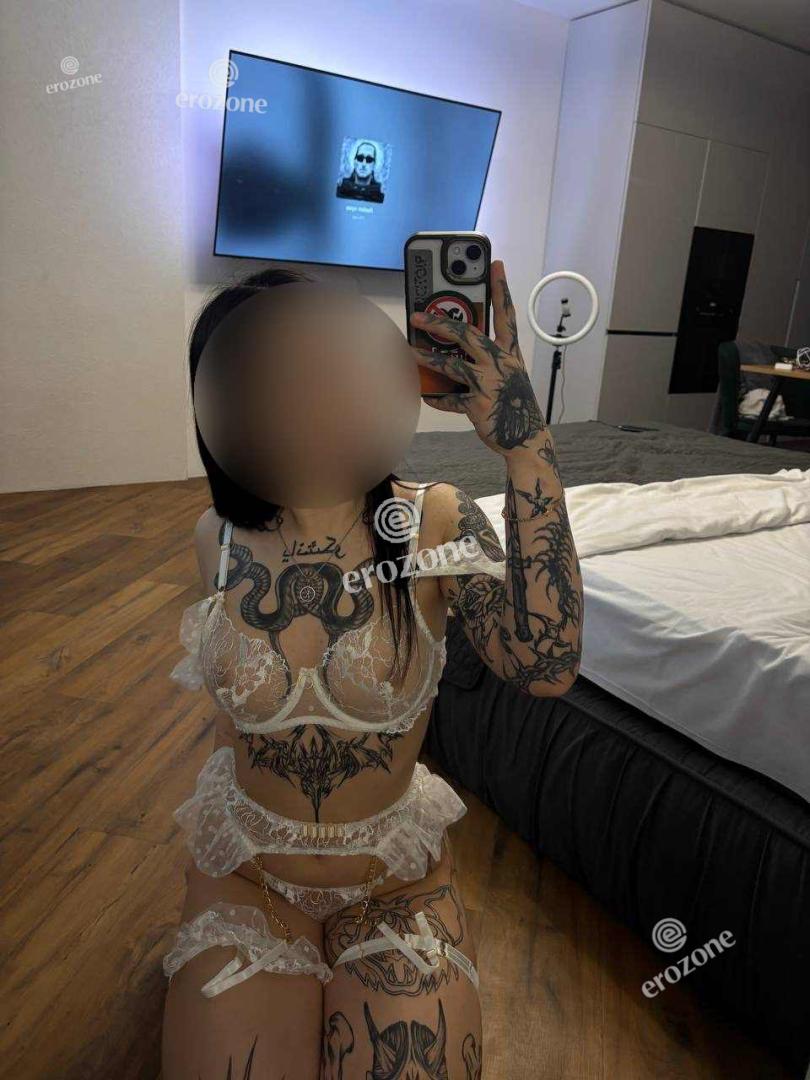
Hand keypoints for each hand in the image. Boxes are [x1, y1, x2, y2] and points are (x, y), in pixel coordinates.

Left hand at [409, 260, 545, 456]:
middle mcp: (501, 364)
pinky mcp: (478, 405)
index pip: (507, 314)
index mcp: (510, 354)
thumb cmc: (514, 405)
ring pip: (452, 365)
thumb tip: (455, 351)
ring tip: (409, 351)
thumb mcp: (509, 375)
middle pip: (467, 334)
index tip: (495, 265)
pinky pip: (450, 399)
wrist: (527, 438)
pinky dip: (436, 397)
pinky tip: (424, 393)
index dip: (501, 288)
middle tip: (418, 316)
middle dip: (440, 323)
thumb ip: (487, 359)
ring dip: (427, 358)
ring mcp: (489, 384)